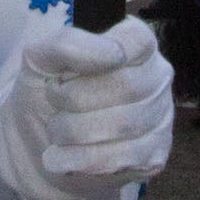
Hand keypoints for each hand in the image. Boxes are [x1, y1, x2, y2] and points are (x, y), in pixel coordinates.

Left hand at [1, 16, 172, 199]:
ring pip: (125, 125)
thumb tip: (113, 55)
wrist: (38, 145)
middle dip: (75, 100)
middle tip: (53, 105)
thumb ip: (67, 44)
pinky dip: (84, 159)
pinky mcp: (155, 154)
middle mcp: (157, 77)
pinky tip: (62, 159)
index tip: (64, 73)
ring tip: (55, 133)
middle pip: (126, 86)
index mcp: (135, 44)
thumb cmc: (46, 94)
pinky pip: (124, 158)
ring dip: (75, 132)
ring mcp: (161, 117)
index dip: (99, 55)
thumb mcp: (41, 60)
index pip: (136, 40)